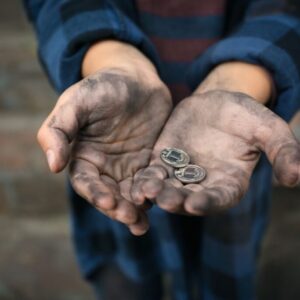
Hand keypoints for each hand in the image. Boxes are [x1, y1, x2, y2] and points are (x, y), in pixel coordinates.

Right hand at [37, 67, 171, 234]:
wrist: (136, 78)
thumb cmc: (102, 86)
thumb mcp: (76, 102)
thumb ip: (59, 130)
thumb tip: (53, 166)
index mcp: (84, 156)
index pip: (86, 182)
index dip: (95, 193)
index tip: (107, 201)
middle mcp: (105, 167)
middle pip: (110, 194)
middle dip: (118, 208)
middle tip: (131, 218)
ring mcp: (129, 167)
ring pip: (131, 195)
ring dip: (136, 209)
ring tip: (143, 224)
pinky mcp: (150, 163)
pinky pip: (152, 182)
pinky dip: (156, 194)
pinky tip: (162, 202)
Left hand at [131, 90, 299, 214]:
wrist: (217, 104)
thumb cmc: (245, 116)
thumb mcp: (267, 128)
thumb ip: (282, 150)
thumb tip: (296, 178)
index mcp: (229, 182)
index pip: (220, 198)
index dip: (209, 202)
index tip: (196, 204)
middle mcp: (203, 184)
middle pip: (189, 198)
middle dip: (177, 200)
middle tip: (166, 200)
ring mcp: (181, 174)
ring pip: (167, 188)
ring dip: (157, 192)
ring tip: (146, 192)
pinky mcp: (163, 162)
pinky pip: (153, 173)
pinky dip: (145, 179)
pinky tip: (136, 183)